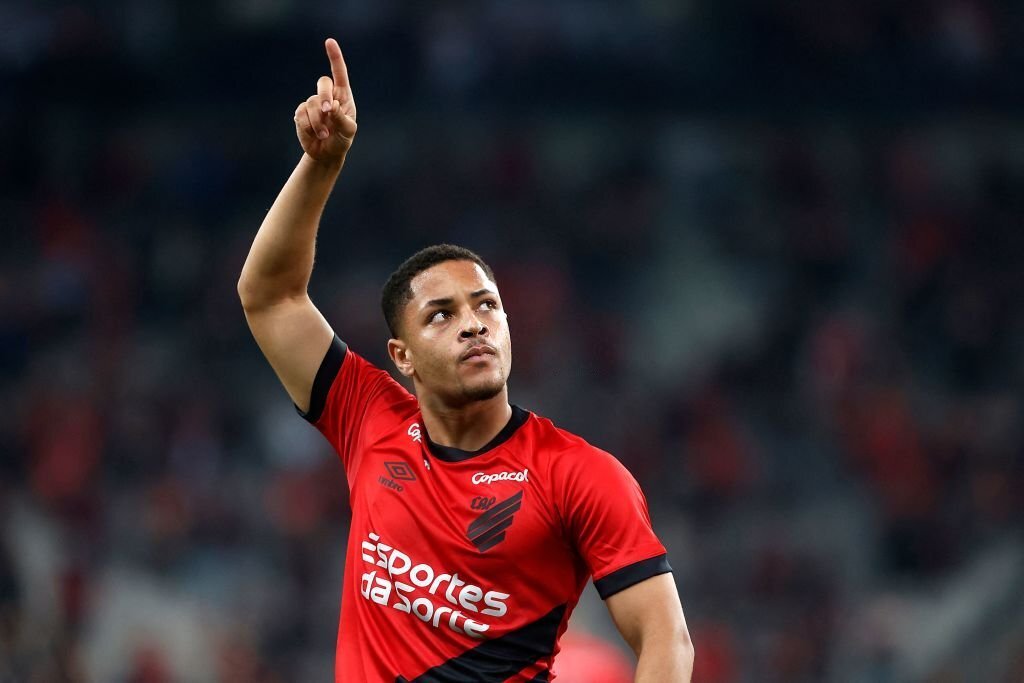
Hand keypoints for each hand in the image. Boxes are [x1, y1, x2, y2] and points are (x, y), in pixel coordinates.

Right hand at [294, 38, 356, 163]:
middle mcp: (328, 96)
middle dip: (325, 96)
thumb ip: (342, 118)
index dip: (334, 57)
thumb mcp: (348, 131)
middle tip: (328, 112)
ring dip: (318, 121)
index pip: (339, 73)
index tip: (329, 41)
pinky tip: (314, 135)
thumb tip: (331, 106)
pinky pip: (301, 114)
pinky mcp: (301, 113)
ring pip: (311, 103)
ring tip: (324, 134)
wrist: (326, 153)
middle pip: (323, 83)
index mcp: (343, 96)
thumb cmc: (342, 140)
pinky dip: (308, 126)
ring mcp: (313, 104)